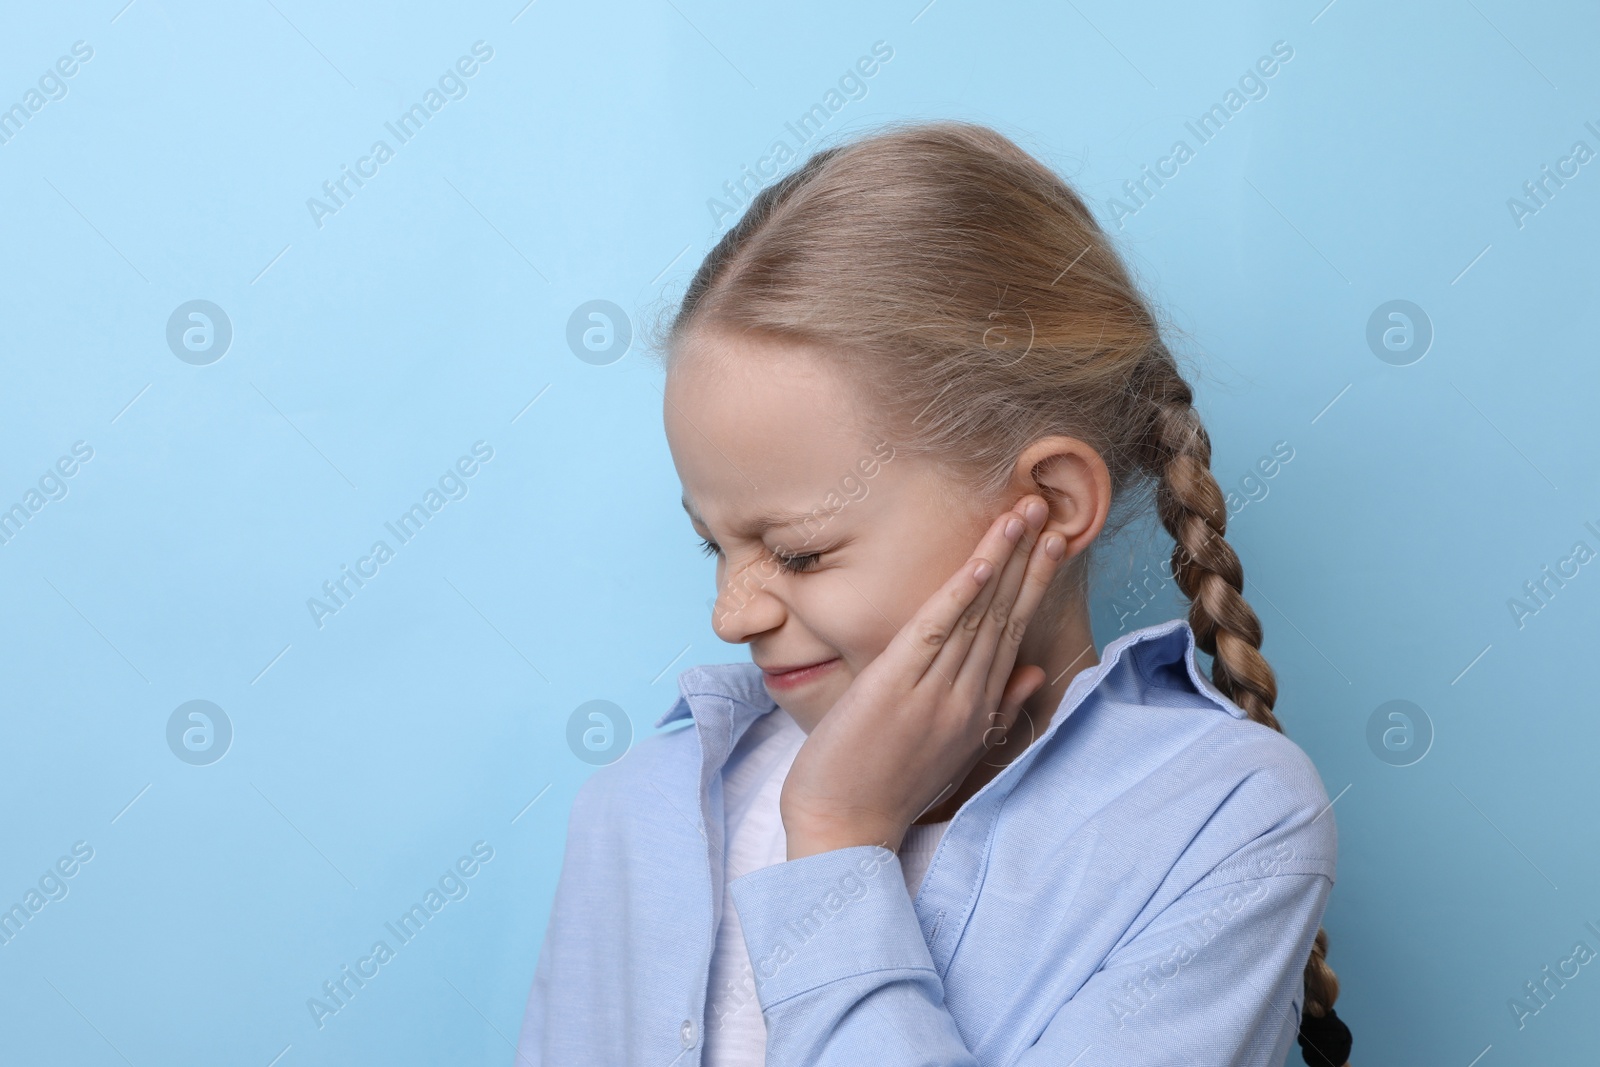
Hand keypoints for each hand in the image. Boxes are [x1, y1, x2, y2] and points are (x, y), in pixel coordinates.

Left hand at [779, 494, 1068, 859]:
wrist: (843, 827)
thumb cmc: (887, 787)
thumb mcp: (953, 749)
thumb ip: (995, 708)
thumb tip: (1031, 673)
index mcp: (978, 707)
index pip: (1013, 632)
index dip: (1034, 584)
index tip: (1054, 543)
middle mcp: (966, 696)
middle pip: (1005, 614)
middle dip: (1029, 560)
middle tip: (1049, 510)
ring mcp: (934, 690)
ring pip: (979, 613)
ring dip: (1004, 558)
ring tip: (1024, 513)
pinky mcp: (897, 685)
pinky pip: (936, 629)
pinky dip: (961, 592)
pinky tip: (981, 559)